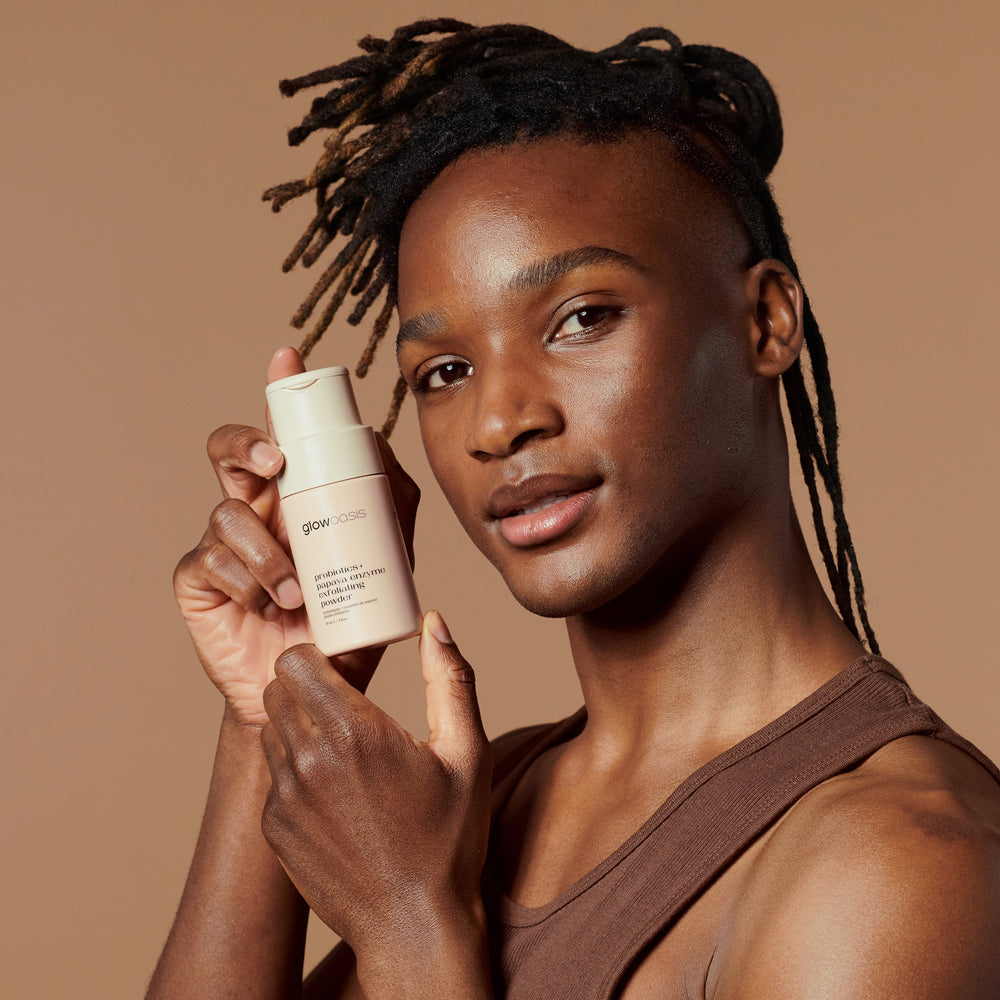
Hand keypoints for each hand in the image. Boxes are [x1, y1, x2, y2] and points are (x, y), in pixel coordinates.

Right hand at [173, 348, 420, 724]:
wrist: (314, 686)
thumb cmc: (349, 617)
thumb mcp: (385, 558)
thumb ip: (392, 503)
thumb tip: (384, 446)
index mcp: (295, 494)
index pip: (281, 432)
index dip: (278, 392)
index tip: (288, 359)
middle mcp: (255, 508)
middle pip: (228, 449)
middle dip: (246, 442)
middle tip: (275, 460)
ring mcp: (223, 543)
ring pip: (227, 511)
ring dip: (265, 549)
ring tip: (296, 591)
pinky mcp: (200, 579)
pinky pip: (210, 560)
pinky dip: (244, 578)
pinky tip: (267, 603)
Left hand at [259, 612, 491, 967]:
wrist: (413, 925)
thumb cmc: (448, 838)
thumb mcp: (467, 752)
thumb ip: (450, 677)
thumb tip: (434, 620)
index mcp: (355, 731)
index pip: (296, 659)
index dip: (317, 655)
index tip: (343, 667)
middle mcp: (309, 760)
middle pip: (277, 689)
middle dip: (305, 685)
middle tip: (343, 701)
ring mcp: (285, 798)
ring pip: (270, 729)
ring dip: (298, 725)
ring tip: (343, 746)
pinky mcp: (275, 828)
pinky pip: (272, 776)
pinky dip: (295, 769)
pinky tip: (336, 791)